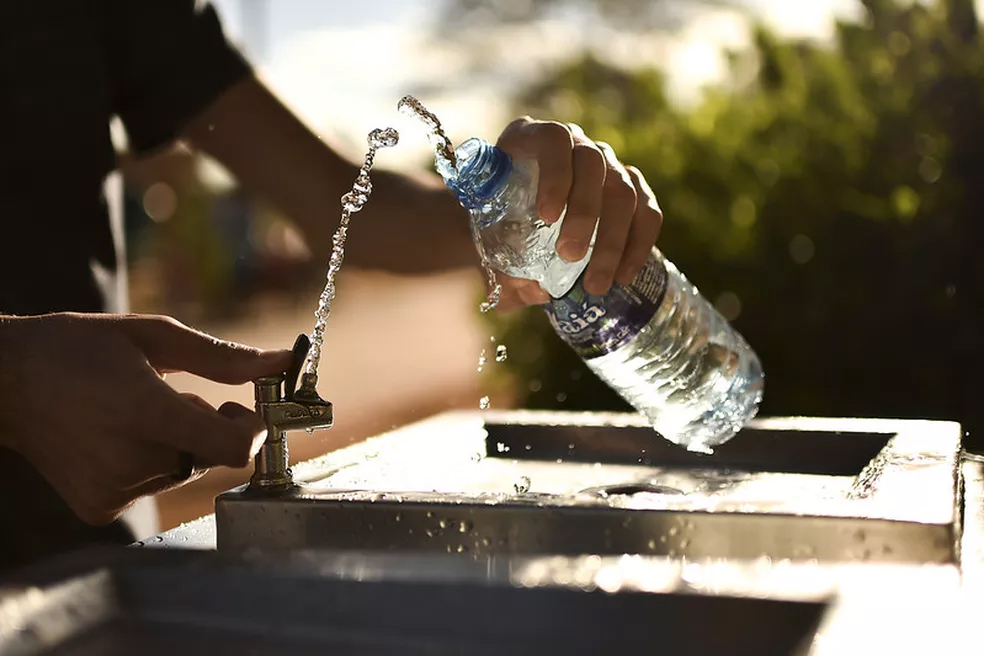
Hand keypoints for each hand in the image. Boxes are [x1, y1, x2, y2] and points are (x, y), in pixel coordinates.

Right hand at [0, 313, 291, 524]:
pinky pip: (153, 485)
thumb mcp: (153, 336)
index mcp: (145, 413)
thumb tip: (283, 362)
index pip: (234, 447)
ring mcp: (113, 491)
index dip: (254, 429)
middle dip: (211, 426)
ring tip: (136, 413)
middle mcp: (130, 460)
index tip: (245, 408)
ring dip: (179, 443)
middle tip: (179, 397)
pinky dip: (151, 463)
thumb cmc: (78, 349)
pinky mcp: (100, 508)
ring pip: (184, 470)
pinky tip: (116, 437)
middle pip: (212, 455)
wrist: (4, 383)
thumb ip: (223, 357)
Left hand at [494, 117, 663, 307]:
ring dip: (613, 240)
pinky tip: (624, 276)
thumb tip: (534, 290)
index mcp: (531, 138)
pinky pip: (646, 210)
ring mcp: (607, 163)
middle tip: (570, 256)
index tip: (547, 216)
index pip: (553, 140)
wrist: (513, 224)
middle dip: (585, 213)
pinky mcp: (631, 188)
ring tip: (596, 283)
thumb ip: (502, 264)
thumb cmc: (495, 225)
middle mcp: (574, 143)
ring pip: (623, 190)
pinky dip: (639, 244)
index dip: (555, 174)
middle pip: (593, 164)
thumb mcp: (488, 240)